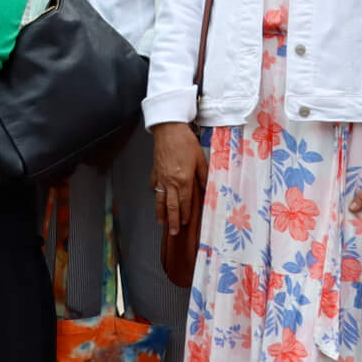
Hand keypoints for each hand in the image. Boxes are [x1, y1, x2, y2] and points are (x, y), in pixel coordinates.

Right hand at [150, 122, 208, 236]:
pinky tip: (157, 200)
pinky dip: (155, 196)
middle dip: (173, 220)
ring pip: (160, 199)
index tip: (186, 224)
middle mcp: (170, 182)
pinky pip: (154, 187)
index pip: (185, 202)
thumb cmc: (185, 142)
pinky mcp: (155, 171)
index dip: (186, 214)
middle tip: (174, 232)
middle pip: (171, 205)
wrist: (168, 130)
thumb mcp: (200, 159)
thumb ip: (203, 176)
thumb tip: (207, 189)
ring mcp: (160, 177)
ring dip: (161, 213)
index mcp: (183, 180)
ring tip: (162, 223)